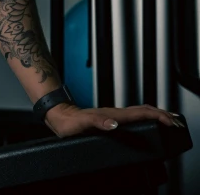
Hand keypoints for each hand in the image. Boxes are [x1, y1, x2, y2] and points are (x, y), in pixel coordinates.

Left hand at [44, 103, 185, 137]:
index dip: (157, 116)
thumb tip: (114, 125)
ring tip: (168, 121)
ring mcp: (113, 115)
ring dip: (156, 115)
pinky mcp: (110, 118)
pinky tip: (146, 122)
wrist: (58, 115)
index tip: (170, 121)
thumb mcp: (81, 124)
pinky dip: (145, 117)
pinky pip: (133, 116)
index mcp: (112, 115)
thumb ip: (97, 123)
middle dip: (162, 114)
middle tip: (176, 122)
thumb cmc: (69, 122)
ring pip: (139, 112)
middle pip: (143, 110)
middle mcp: (114, 113)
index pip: (139, 113)